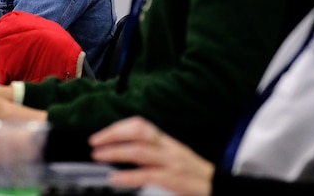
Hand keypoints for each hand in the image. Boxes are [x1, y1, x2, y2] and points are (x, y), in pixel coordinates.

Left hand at [89, 117, 214, 195]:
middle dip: (113, 134)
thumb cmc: (193, 174)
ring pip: (140, 151)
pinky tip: (115, 178)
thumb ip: (151, 152)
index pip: (140, 125)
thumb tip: (123, 150)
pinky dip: (129, 176)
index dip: (118, 127)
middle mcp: (169, 148)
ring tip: (98, 156)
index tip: (100, 134)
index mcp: (167, 142)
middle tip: (94, 142)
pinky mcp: (174, 179)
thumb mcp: (172, 157)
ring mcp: (172, 163)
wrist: (219, 188)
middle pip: (138, 132)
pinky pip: (148, 175)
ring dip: (116, 152)